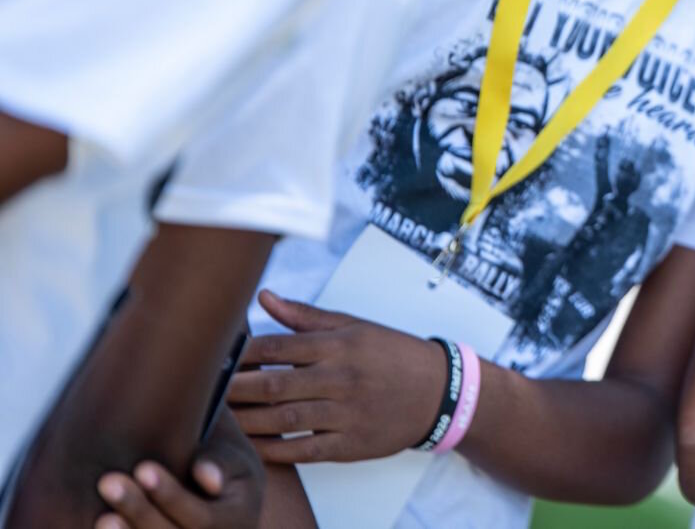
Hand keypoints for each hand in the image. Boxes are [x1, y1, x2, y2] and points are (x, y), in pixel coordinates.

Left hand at [93, 407, 263, 528]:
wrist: (217, 492)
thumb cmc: (220, 465)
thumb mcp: (234, 458)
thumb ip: (221, 462)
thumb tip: (208, 479)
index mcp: (239, 522)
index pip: (203, 520)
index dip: (172, 497)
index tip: (143, 468)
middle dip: (140, 513)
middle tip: (108, 482)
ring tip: (101, 516)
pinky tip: (98, 525)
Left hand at [225, 289, 447, 462]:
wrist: (439, 391)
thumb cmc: (392, 354)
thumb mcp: (355, 326)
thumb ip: (306, 316)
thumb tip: (264, 296)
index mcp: (339, 345)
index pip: (278, 346)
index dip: (242, 354)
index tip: (216, 358)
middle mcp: (341, 378)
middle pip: (274, 384)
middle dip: (234, 389)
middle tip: (202, 392)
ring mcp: (346, 413)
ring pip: (284, 420)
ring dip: (247, 421)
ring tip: (219, 420)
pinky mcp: (351, 445)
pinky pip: (304, 451)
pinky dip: (274, 451)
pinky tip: (253, 446)